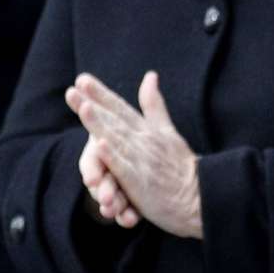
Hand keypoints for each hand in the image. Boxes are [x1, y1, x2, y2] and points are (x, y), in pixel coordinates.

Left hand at [67, 71, 201, 238]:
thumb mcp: (168, 129)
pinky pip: (126, 168)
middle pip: (115, 120)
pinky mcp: (142, 182)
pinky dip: (114, 156)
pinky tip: (100, 145)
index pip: (121, 108)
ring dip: (100, 124)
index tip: (82, 79)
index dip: (102, 93)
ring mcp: (143, 161)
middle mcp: (145, 141)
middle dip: (94, 103)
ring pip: (118, 140)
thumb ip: (154, 105)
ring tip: (84, 108)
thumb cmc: (181, 167)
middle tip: (72, 90)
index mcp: (148, 129)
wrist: (201, 197)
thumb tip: (150, 75)